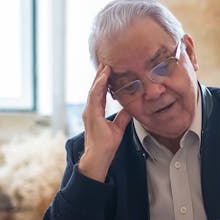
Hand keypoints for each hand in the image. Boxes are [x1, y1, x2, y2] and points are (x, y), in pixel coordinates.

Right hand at [78, 63, 131, 181]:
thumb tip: (130, 108)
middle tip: (106, 63)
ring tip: (105, 67)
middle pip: (96, 89)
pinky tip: (103, 78)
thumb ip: (123, 117)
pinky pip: (94, 97)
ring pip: (94, 90)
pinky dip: (98, 87)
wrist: (100, 156)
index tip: (109, 71)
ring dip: (99, 78)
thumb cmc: (106, 145)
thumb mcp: (118, 127)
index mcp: (96, 112)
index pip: (100, 93)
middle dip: (100, 76)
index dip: (104, 82)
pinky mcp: (91, 115)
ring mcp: (90, 112)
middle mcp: (91, 110)